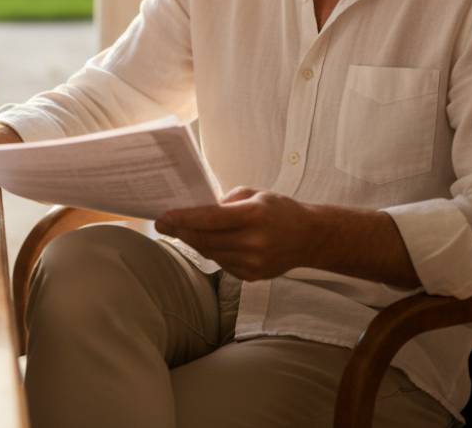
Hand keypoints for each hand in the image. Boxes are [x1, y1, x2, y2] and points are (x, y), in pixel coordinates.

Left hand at [155, 187, 321, 281]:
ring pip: (210, 253)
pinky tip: (207, 242)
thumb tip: (196, 209)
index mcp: (254, 216)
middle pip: (206, 239)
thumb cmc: (279, 210)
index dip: (184, 218)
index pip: (210, 218)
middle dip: (181, 230)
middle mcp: (254, 242)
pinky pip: (222, 263)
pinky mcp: (252, 276)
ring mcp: (254, 263)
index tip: (164, 216)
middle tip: (162, 223)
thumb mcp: (254, 194)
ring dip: (193, 241)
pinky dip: (211, 252)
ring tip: (180, 230)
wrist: (309, 238)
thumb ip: (225, 201)